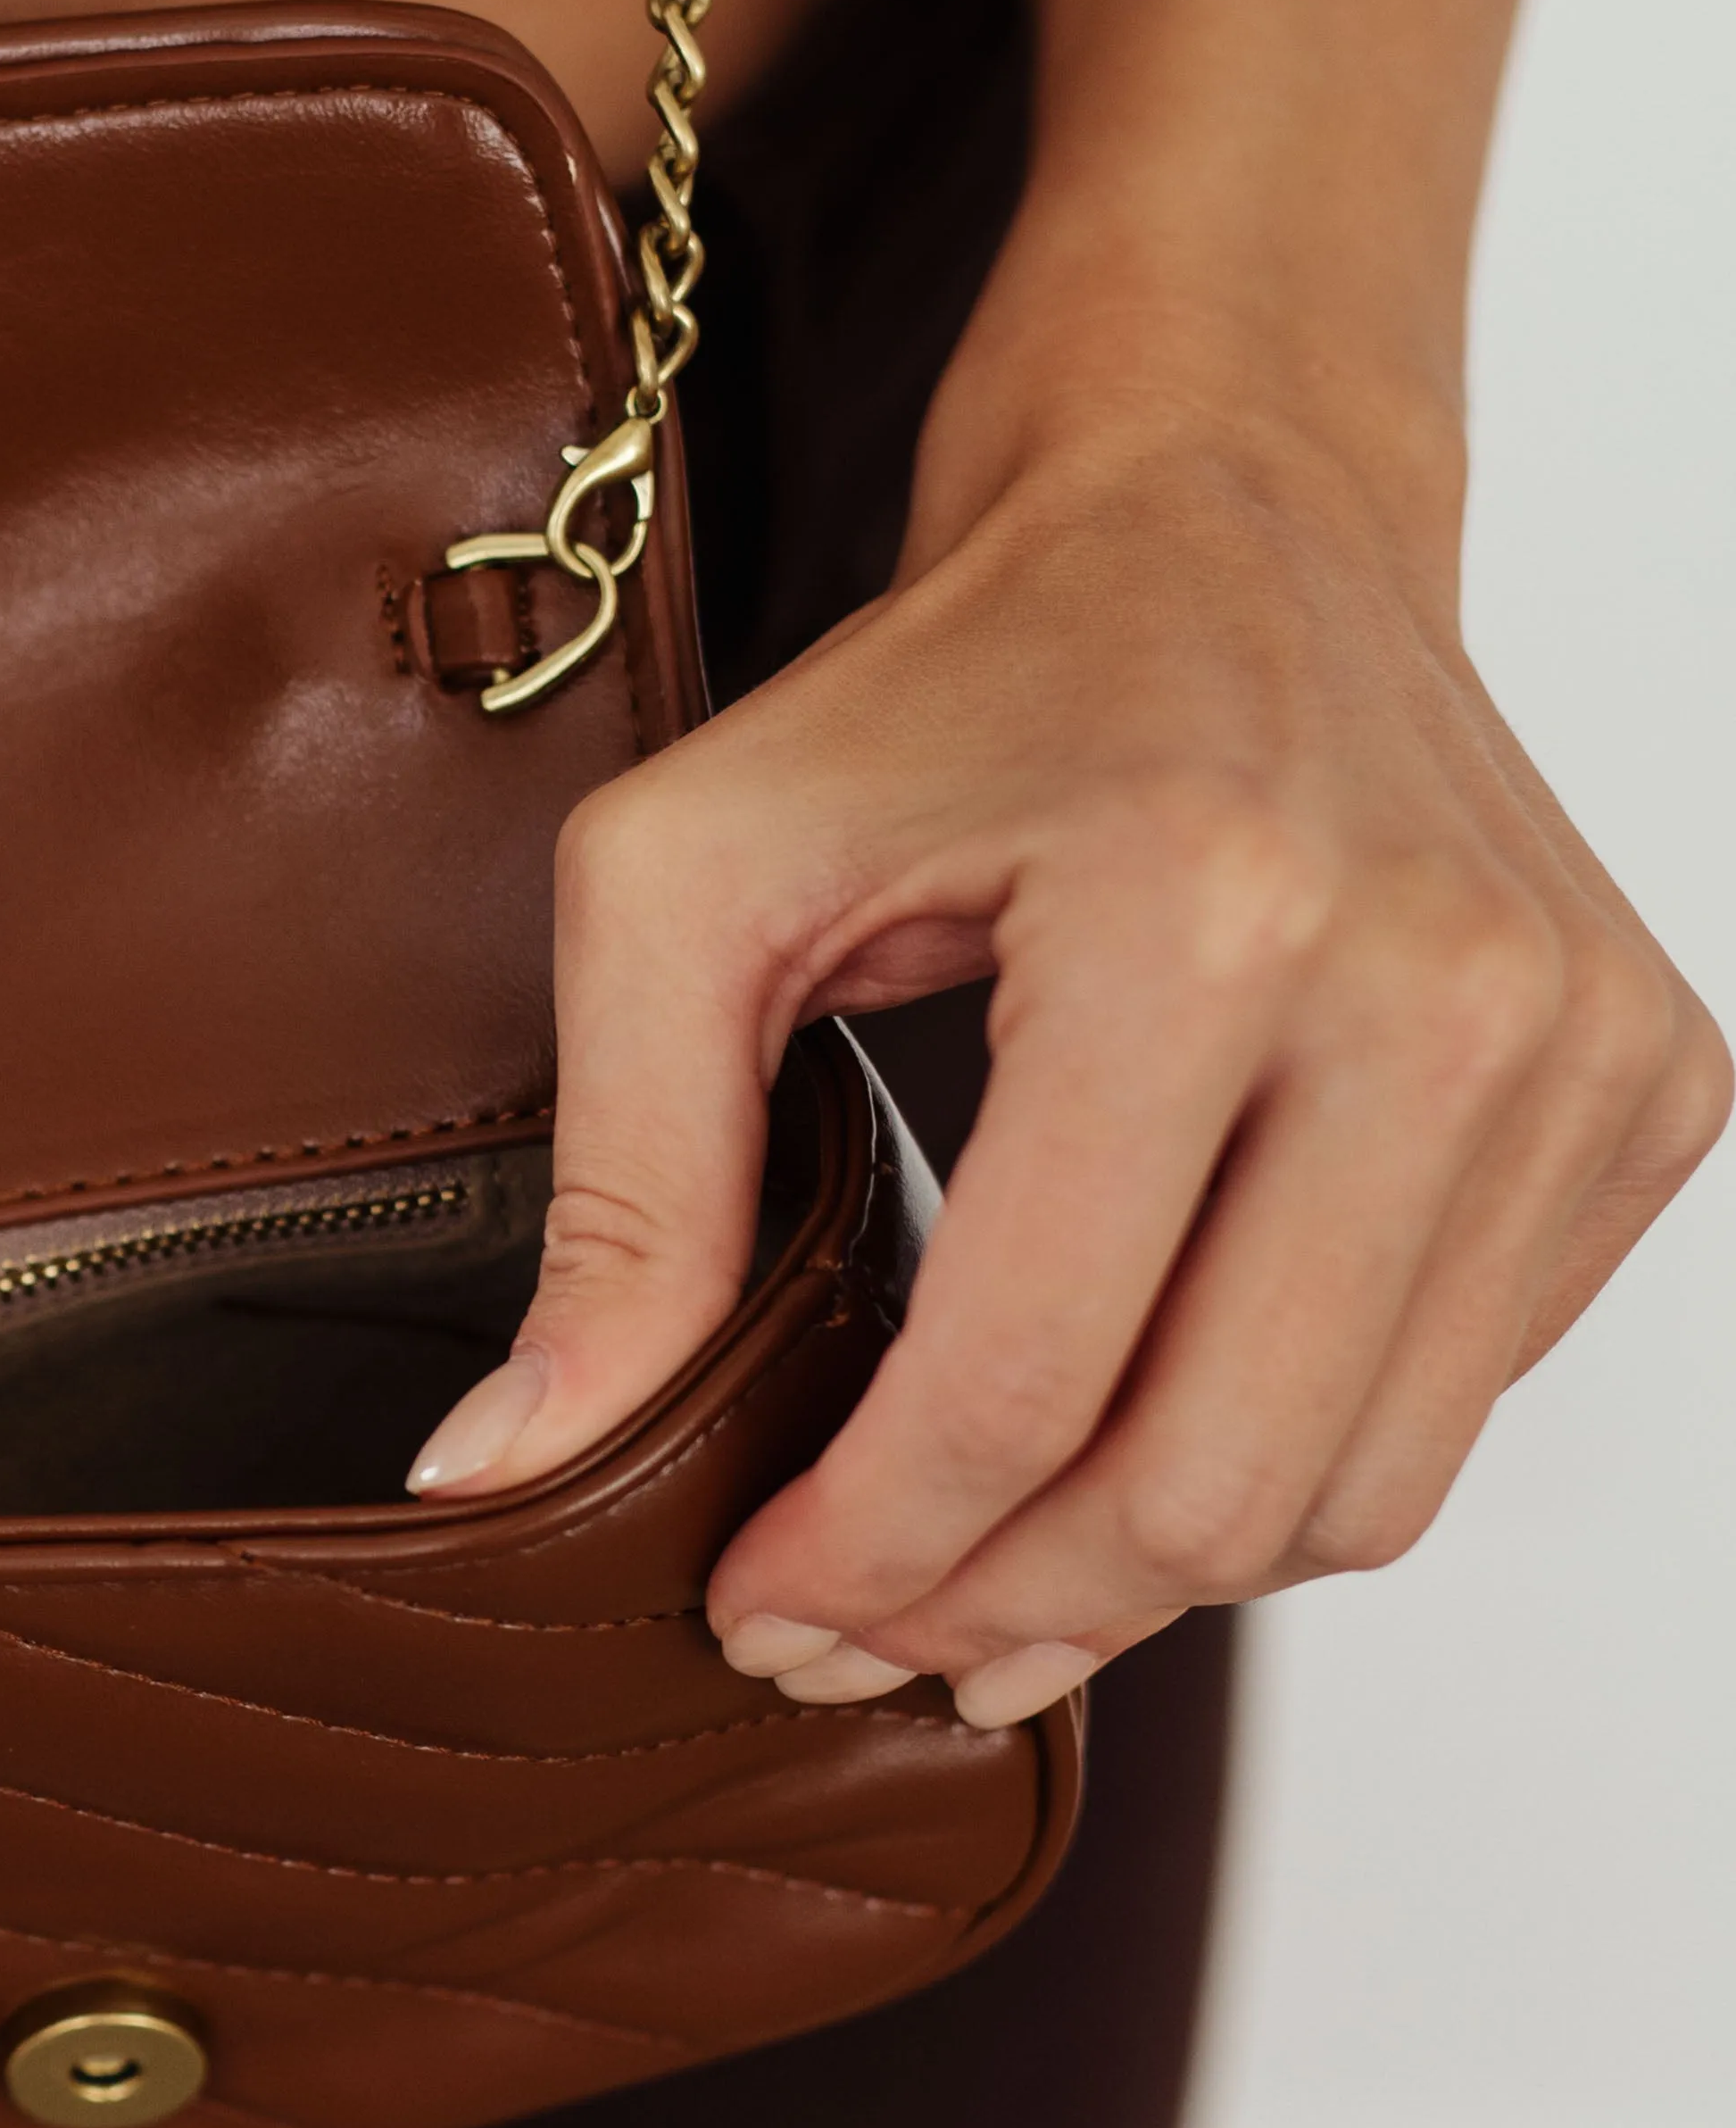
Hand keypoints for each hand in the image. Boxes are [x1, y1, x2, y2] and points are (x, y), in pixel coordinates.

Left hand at [408, 399, 1727, 1718]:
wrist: (1225, 502)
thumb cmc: (952, 683)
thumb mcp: (690, 875)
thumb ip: (614, 1186)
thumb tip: (506, 1471)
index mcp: (1199, 913)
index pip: (1025, 1380)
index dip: (866, 1551)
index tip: (756, 1600)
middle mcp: (1436, 982)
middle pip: (1211, 1487)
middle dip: (1000, 1609)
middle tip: (860, 1624)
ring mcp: (1577, 1043)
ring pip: (1359, 1495)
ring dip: (1151, 1575)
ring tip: (988, 1549)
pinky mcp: (1648, 1084)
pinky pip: (1459, 1399)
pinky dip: (1292, 1452)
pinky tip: (1149, 1396)